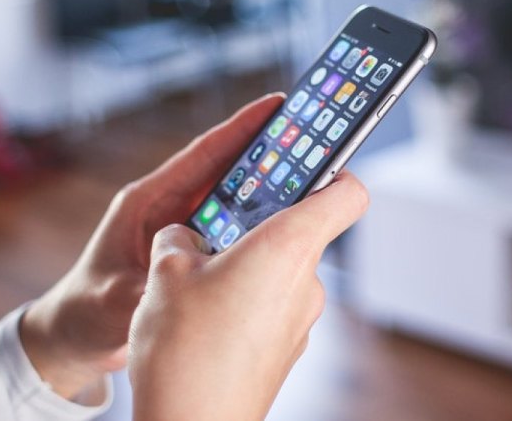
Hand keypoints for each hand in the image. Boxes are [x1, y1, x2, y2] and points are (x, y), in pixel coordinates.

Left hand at [18, 94, 285, 399]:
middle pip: (226, 170)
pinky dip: (258, 223)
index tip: (276, 105)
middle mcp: (167, 207)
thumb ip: (145, 290)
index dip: (239, 128)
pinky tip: (288, 226)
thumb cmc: (84, 311)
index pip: (201, 155)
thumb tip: (179, 285)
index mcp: (147, 202)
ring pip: (233, 198)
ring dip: (268, 188)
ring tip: (314, 176)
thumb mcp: (113, 301)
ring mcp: (181, 228)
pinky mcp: (190, 250)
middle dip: (267, 153)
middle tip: (312, 137)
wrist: (74, 336)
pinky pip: (231, 229)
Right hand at [128, 171, 369, 420]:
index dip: (334, 169)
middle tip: (217, 223)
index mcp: (287, 247)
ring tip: (196, 279)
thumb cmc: (184, 351)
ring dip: (245, 265)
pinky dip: (245, 301)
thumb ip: (179, 239)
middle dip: (259, 223)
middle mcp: (306, 281)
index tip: (308, 160)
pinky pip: (271, 307)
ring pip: (280, 271)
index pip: (347, 192)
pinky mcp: (286, 350)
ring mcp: (301, 320)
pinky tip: (204, 317)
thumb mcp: (164, 274)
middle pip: (301, 230)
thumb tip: (184, 237)